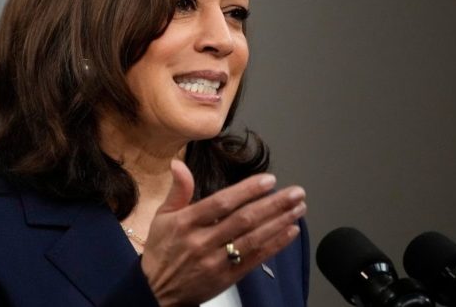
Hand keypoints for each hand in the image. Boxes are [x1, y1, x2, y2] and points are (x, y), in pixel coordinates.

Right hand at [140, 159, 305, 305]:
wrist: (157, 292)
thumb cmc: (161, 250)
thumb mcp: (161, 216)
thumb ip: (177, 190)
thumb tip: (178, 164)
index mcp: (186, 222)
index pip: (220, 203)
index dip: (246, 191)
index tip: (269, 180)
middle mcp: (202, 241)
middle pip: (243, 220)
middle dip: (273, 204)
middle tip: (296, 192)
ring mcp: (216, 261)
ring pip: (253, 239)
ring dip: (279, 222)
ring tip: (299, 209)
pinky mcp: (227, 277)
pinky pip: (255, 259)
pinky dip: (275, 245)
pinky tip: (290, 232)